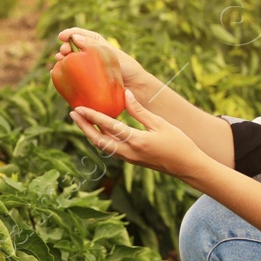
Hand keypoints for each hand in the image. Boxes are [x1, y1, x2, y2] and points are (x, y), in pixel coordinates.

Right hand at [53, 27, 147, 89]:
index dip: (70, 34)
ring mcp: (89, 69)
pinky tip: (56, 74)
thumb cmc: (127, 68)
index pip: (81, 35)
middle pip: (73, 49)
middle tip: (63, 52)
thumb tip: (75, 38)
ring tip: (59, 61)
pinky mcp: (88, 82)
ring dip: (63, 60)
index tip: (61, 36)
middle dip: (65, 48)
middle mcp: (91, 56)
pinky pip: (73, 77)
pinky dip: (64, 75)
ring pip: (72, 62)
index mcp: (98, 45)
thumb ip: (95, 46)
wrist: (135, 88)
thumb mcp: (111, 54)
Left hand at [70, 88, 205, 180]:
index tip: (78, 107)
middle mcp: (128, 152)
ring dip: (91, 133)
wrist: (187, 167)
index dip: (92, 116)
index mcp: (136, 141)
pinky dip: (101, 138)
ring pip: (103, 146)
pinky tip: (100, 128)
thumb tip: (125, 93)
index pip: (108, 126)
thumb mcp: (160, 123)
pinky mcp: (131, 160)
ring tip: (82, 119)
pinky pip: (111, 148)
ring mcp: (129, 158)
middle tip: (73, 113)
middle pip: (98, 140)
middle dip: (84, 127)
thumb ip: (140, 110)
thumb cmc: (178, 143)